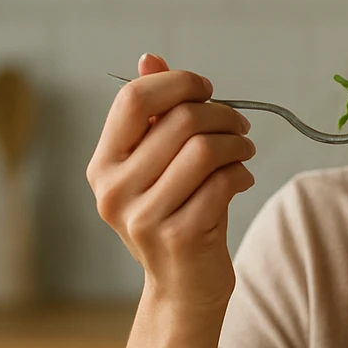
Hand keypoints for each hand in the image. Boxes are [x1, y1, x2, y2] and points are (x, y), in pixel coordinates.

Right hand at [87, 52, 256, 313]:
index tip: (207, 90)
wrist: (183, 289)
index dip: (178, 83)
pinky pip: (224, 183)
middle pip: (180, 120)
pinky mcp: (180, 237)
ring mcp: (144, 217)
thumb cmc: (174, 215)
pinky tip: (242, 180)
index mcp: (103, 165)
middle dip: (222, 115)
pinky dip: (242, 174)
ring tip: (245, 151)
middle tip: (241, 125)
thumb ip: (152, 114)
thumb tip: (150, 58)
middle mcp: (115, 191)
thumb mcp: (156, 165)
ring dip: (238, 143)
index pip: (134, 98)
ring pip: (206, 150)